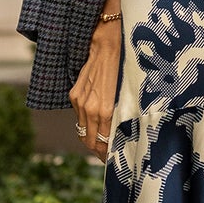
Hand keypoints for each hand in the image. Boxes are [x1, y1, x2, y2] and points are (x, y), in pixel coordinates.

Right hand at [68, 20, 120, 163]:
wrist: (107, 43)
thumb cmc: (125, 67)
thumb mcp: (128, 94)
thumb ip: (122, 115)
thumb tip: (124, 132)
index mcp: (106, 111)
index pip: (102, 142)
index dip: (106, 154)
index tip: (113, 159)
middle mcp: (90, 109)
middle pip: (89, 141)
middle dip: (98, 151)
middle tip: (107, 156)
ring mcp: (80, 101)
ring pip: (82, 130)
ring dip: (91, 138)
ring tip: (101, 143)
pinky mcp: (75, 94)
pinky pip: (79, 115)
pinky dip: (86, 122)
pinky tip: (95, 123)